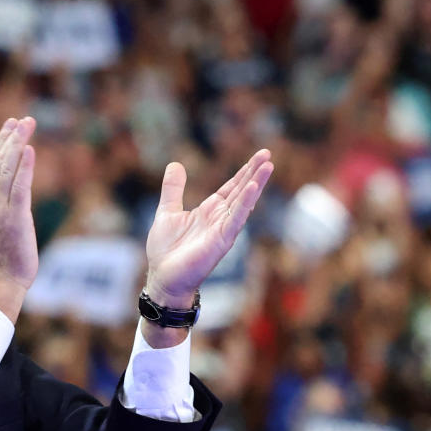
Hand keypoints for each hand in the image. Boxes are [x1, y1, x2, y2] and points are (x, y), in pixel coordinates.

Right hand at [0, 117, 37, 321]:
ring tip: (26, 125)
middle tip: (21, 119)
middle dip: (9, 138)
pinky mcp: (15, 217)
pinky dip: (24, 167)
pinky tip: (30, 150)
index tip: (10, 127)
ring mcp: (0, 208)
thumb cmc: (0, 257)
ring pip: (7, 169)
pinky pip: (19, 187)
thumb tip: (8, 193)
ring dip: (17, 144)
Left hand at [145, 149, 272, 306]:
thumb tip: (175, 164)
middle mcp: (220, 218)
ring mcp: (223, 229)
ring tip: (268, 166)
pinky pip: (235, 219)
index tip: (258, 156)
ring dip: (255, 183)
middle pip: (241, 190)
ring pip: (243, 202)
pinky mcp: (221, 240)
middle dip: (254, 172)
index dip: (244, 172)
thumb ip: (173, 189)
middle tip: (268, 153)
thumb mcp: (167, 211)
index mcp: (209, 210)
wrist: (163, 277)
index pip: (231, 187)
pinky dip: (245, 204)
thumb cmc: (166, 250)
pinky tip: (253, 188)